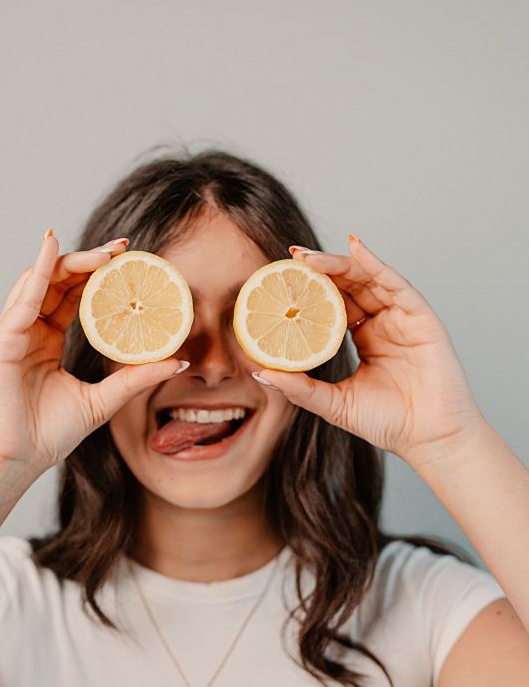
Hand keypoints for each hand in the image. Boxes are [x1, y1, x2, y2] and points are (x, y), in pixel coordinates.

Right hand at [0, 231, 184, 479]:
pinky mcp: (3, 337)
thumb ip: (136, 377)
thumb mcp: (103, 400)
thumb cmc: (48, 434)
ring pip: (42, 280)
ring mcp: (14, 330)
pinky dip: (38, 267)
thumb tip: (177, 362)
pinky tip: (51, 244)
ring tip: (106, 252)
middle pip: (60, 280)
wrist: (16, 459)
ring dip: (73, 259)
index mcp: (49, 340)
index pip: (75, 295)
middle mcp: (30, 329)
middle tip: (124, 248)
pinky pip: (24, 295)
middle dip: (91, 261)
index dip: (100, 276)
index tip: (131, 262)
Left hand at [252, 235, 485, 463]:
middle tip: (289, 259)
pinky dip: (375, 263)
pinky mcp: (422, 318)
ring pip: (368, 278)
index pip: (333, 303)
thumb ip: (299, 387)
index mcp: (364, 337)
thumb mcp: (333, 403)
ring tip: (307, 258)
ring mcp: (402, 317)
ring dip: (338, 264)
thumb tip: (259, 373)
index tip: (279, 279)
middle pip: (349, 285)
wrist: (428, 440)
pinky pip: (396, 283)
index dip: (309, 289)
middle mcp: (383, 322)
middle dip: (319, 270)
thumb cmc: (388, 423)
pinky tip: (355, 246)